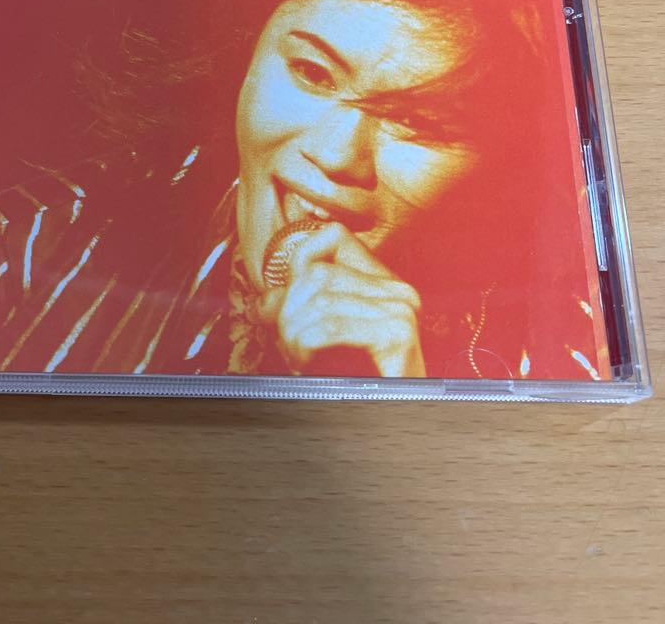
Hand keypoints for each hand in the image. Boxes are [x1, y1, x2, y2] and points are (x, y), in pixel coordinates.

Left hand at [260, 222, 425, 376]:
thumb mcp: (324, 339)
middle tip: (288, 345)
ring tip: (298, 359)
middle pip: (318, 274)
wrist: (392, 427)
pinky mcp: (398, 335)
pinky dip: (306, 346)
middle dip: (288, 311)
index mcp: (384, 284)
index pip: (333, 237)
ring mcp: (401, 310)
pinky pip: (330, 327)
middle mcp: (398, 291)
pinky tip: (307, 363)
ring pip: (319, 300)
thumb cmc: (359, 384)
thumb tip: (263, 302)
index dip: (297, 265)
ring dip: (294, 334)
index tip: (281, 306)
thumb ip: (299, 311)